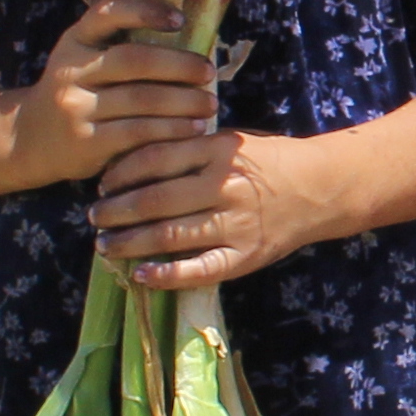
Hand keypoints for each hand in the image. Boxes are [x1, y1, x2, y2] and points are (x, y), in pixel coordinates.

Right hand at [25, 0, 221, 189]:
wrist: (30, 138)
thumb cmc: (79, 93)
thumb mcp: (85, 60)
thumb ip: (121, 46)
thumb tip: (191, 33)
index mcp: (76, 40)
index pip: (109, 12)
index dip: (146, 11)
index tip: (180, 19)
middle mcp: (72, 69)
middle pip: (135, 60)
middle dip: (180, 65)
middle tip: (208, 71)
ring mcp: (76, 107)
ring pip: (141, 100)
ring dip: (184, 102)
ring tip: (210, 105)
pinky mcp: (85, 142)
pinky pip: (138, 134)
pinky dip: (172, 131)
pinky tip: (194, 130)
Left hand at [95, 125, 349, 289]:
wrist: (321, 188)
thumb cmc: (268, 161)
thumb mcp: (230, 140)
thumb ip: (187, 148)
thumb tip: (130, 163)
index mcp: (218, 151)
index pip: (154, 159)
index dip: (120, 173)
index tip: (101, 183)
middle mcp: (224, 187)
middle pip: (155, 200)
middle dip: (116, 211)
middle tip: (94, 217)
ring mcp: (235, 225)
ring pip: (170, 235)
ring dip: (130, 242)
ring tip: (106, 246)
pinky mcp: (244, 256)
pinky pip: (200, 270)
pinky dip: (168, 274)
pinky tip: (142, 275)